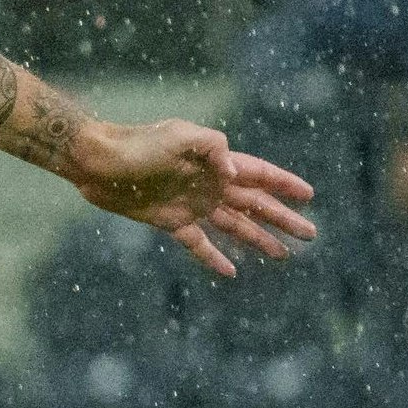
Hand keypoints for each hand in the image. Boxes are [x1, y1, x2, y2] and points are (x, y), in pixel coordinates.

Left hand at [69, 118, 317, 276]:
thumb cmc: (137, 144)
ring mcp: (191, 204)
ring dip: (259, 240)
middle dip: (282, 218)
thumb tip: (236, 173)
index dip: (285, 184)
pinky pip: (199, 243)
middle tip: (310, 234)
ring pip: (234, 226)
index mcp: (216, 162)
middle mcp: (208, 184)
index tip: (310, 195)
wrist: (97, 162)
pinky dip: (214, 257)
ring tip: (284, 255)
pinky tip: (231, 272)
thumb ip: (213, 148)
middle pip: (255, 204)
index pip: (260, 174)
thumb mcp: (179, 135)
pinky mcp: (171, 222)